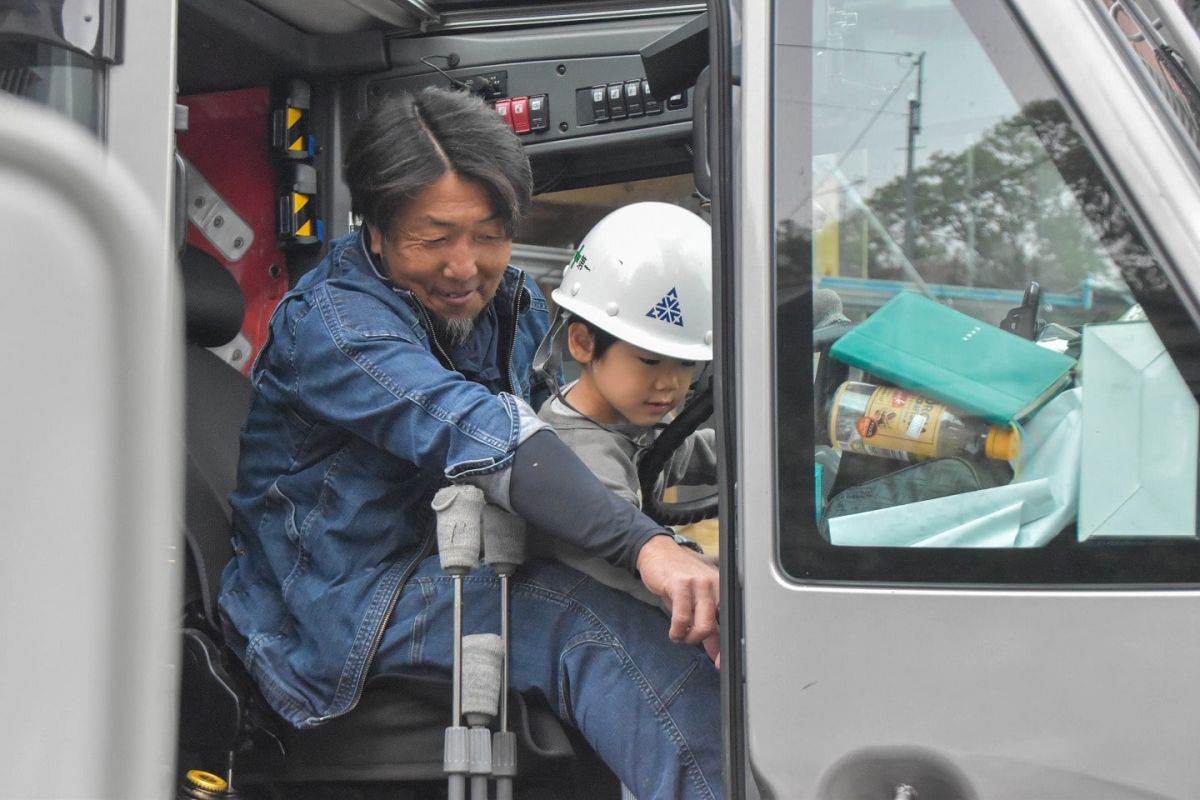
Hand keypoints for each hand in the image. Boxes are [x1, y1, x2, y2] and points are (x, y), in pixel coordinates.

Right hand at [636, 534, 720, 666]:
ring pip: (704, 624)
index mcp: (723, 589)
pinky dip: (678, 631)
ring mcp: (699, 584)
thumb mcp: (695, 602)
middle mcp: (716, 585)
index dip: (727, 646)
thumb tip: (716, 653)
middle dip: (707, 643)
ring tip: (681, 636)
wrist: (657, 553)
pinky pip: (683, 618)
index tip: (720, 662)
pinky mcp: (681, 584)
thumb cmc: (678, 579)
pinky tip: (674, 632)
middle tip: (691, 643)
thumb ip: (707, 625)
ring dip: (690, 637)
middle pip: (720, 625)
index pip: (731, 622)